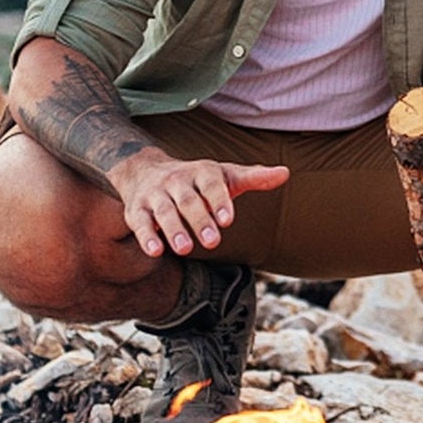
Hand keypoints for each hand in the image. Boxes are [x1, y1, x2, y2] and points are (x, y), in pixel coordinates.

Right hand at [110, 148, 289, 257]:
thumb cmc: (196, 180)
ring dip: (174, 230)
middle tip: (213, 242)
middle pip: (188, 200)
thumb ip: (254, 177)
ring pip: (164, 211)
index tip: (228, 220)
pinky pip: (139, 223)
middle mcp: (177, 180)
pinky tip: (156, 251)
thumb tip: (286, 173)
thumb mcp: (225, 175)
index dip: (219, 201)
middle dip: (200, 220)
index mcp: (202, 171)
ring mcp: (155, 195)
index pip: (211, 184)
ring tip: (185, 249)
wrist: (146, 171)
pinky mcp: (136, 210)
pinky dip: (146, 236)